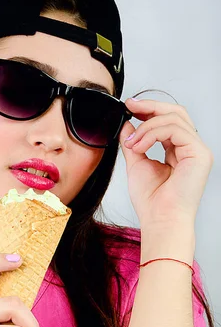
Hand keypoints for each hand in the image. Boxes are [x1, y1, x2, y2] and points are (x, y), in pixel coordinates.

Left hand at [119, 98, 213, 229]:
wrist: (159, 220)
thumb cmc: (151, 201)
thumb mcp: (136, 164)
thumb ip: (133, 142)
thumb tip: (127, 124)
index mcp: (178, 151)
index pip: (168, 121)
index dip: (150, 110)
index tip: (130, 106)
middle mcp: (190, 149)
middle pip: (176, 113)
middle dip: (151, 107)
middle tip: (130, 106)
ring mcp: (198, 151)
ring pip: (174, 119)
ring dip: (147, 126)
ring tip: (132, 143)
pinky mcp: (199, 154)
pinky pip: (176, 129)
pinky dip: (153, 133)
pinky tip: (140, 146)